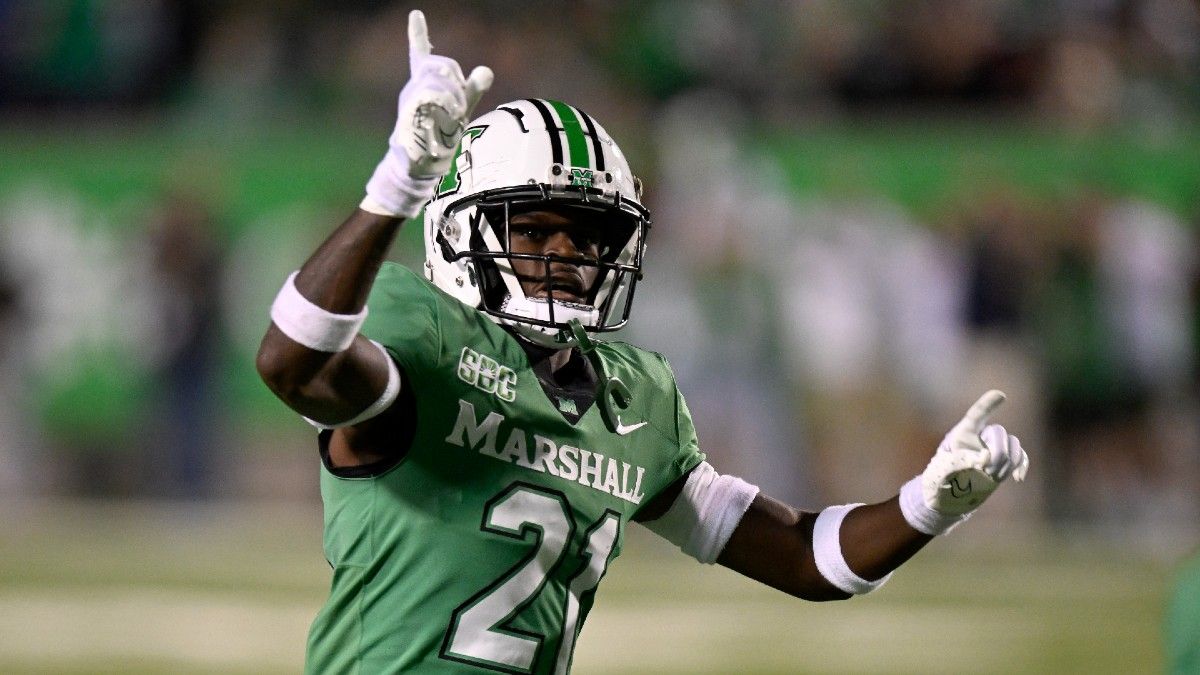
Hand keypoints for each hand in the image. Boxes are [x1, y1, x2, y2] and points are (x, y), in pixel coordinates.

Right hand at [393, 10, 492, 177]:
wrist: (422, 164)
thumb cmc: (440, 134)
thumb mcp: (461, 108)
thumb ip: (473, 89)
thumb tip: (486, 69)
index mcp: (425, 84)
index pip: (420, 55)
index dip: (418, 34)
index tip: (416, 14)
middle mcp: (414, 88)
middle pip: (438, 65)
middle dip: (455, 79)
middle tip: (460, 104)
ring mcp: (410, 102)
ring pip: (433, 82)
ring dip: (450, 95)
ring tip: (455, 113)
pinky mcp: (408, 118)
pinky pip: (424, 101)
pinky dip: (442, 105)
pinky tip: (449, 116)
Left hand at [919, 390, 1029, 515]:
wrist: (950, 491)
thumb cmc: (941, 479)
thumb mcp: (943, 471)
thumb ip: (960, 465)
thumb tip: (983, 463)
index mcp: (962, 433)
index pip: (976, 415)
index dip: (988, 404)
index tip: (1001, 396)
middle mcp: (980, 436)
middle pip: (999, 432)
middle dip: (997, 452)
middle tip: (985, 470)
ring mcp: (994, 447)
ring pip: (1013, 444)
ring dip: (1007, 462)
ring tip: (992, 476)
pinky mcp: (1004, 461)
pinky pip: (1020, 456)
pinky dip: (1021, 465)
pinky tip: (1017, 478)